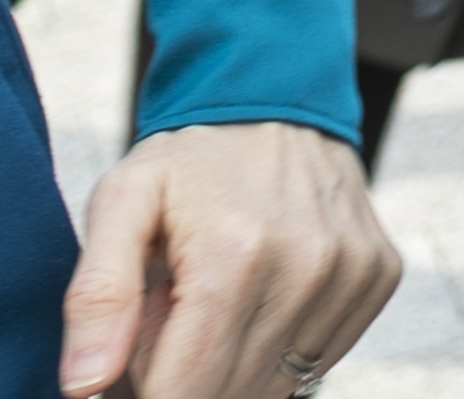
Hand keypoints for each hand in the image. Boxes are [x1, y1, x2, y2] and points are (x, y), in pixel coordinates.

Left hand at [57, 121, 395, 397]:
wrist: (279, 95)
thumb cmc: (188, 160)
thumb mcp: (122, 203)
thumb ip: (97, 294)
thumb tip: (85, 384)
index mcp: (234, 256)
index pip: (184, 393)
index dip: (147, 390)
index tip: (139, 352)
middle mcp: (306, 267)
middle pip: (228, 393)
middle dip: (189, 372)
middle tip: (173, 315)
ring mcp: (351, 272)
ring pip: (277, 384)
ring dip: (235, 361)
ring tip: (217, 302)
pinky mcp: (378, 275)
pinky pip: (322, 357)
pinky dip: (282, 344)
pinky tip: (264, 295)